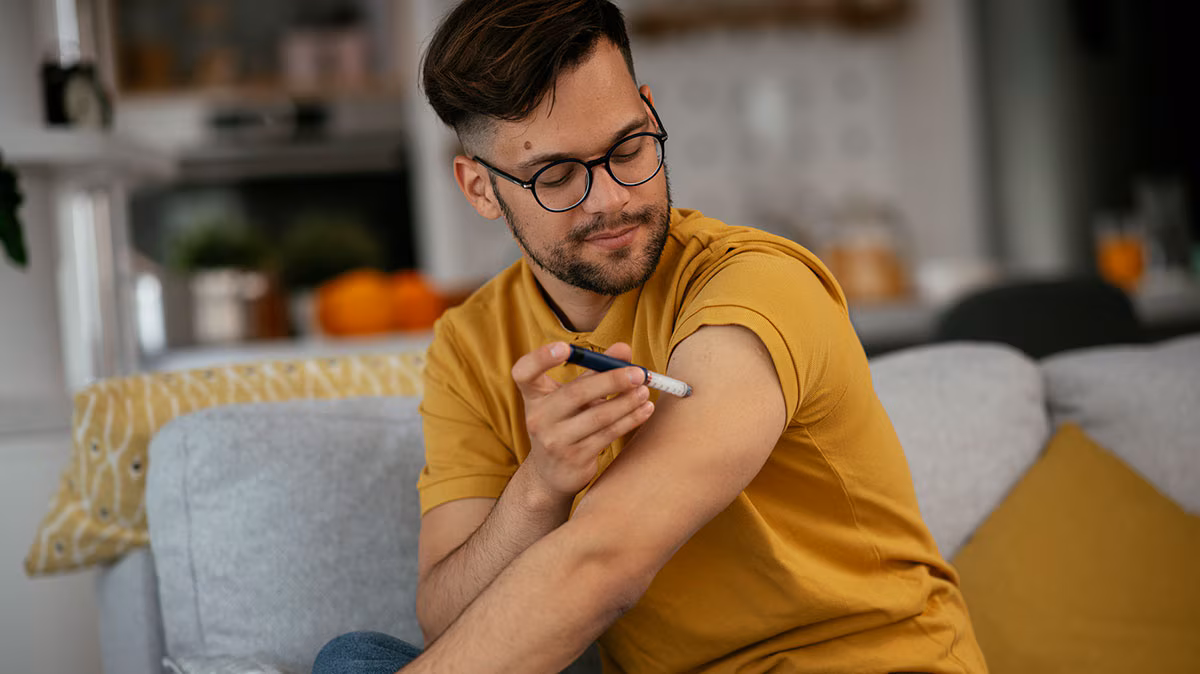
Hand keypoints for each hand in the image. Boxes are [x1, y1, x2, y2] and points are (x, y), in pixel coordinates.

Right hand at [511, 341, 654, 498]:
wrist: (552, 473)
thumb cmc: (564, 423)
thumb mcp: (572, 395)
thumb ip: (595, 369)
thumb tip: (624, 348)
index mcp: (534, 396)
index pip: (524, 373)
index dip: (541, 358)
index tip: (565, 347)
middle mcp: (538, 418)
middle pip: (576, 393)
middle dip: (612, 380)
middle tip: (639, 373)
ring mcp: (555, 441)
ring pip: (598, 417)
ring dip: (627, 402)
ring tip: (645, 391)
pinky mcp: (574, 459)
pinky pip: (608, 435)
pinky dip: (630, 420)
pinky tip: (644, 410)